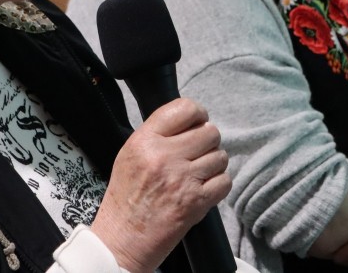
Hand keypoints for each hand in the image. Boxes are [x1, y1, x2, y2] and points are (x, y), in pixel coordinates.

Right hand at [91, 98, 230, 272]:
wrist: (122, 238)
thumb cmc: (125, 197)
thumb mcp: (130, 154)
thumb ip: (157, 135)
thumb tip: (190, 122)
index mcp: (145, 140)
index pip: (185, 108)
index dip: (198, 114)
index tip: (198, 122)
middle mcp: (164, 155)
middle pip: (210, 132)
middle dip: (208, 142)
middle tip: (198, 154)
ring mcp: (182, 178)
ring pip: (220, 156)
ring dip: (214, 164)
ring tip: (198, 174)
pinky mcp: (195, 202)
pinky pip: (225, 181)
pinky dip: (218, 185)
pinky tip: (204, 189)